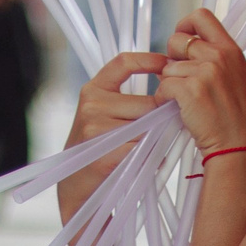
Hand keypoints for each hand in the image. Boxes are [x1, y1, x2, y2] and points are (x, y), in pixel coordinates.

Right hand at [54, 50, 169, 217]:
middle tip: (163, 130)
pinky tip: (144, 163)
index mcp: (93, 90)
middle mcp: (92, 104)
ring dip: (156, 140)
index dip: (148, 59)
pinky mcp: (105, 154)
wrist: (76, 185)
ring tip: (147, 150)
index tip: (167, 63)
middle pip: (147, 103)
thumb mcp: (103, 116)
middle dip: (160, 117)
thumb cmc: (97, 148)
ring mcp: (96, 129)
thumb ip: (129, 100)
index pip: (123, 62)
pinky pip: (144, 150)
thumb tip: (170, 93)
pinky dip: (152, 158)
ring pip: (149, 128)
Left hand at [157, 10, 245, 154]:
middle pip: (176, 40)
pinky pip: (163, 87)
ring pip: (167, 68)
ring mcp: (205, 72)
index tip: (181, 43)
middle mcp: (219, 56)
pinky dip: (164, 99)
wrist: (240, 143)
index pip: (201, 16)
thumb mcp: (235, 75)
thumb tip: (186, 48)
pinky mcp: (190, 91)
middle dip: (172, 59)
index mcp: (230, 49)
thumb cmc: (236, 114)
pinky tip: (177, 110)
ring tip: (186, 102)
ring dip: (170, 84)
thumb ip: (215, 57)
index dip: (184, 26)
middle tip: (181, 78)